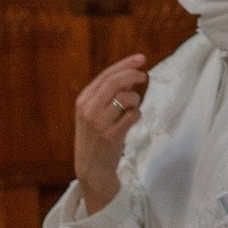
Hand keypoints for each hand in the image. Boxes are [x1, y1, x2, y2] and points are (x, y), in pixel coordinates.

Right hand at [73, 53, 148, 208]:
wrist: (91, 168)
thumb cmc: (95, 138)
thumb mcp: (94, 114)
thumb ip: (108, 95)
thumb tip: (130, 76)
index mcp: (83, 100)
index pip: (105, 75)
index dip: (125, 65)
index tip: (140, 59)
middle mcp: (89, 109)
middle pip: (114, 82)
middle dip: (132, 75)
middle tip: (144, 75)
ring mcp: (99, 122)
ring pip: (125, 97)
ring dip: (135, 99)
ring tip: (133, 107)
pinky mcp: (112, 135)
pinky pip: (132, 115)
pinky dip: (136, 114)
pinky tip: (133, 119)